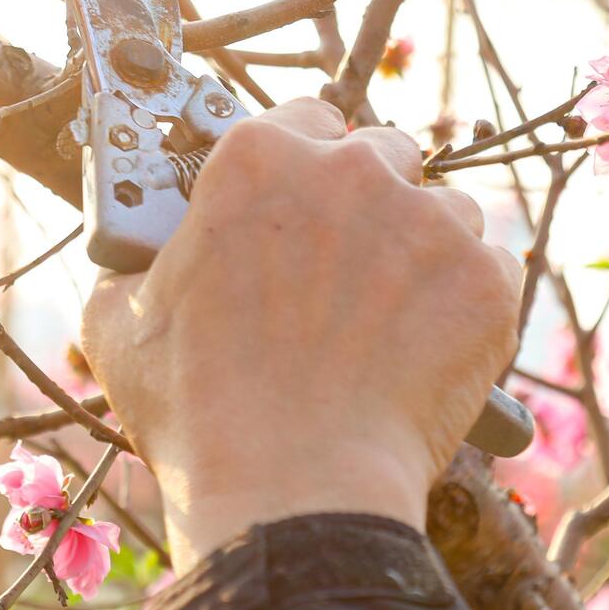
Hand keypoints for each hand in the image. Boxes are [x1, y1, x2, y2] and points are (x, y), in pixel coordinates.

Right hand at [79, 98, 522, 570]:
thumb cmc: (198, 411)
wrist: (293, 491)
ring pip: (444, 209)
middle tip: (344, 270)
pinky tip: (430, 349)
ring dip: (422, 248)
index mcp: (257, 158)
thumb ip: (133, 271)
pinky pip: (491, 268)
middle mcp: (349, 169)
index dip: (304, 163)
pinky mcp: (485, 281)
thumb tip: (137, 269)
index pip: (304, 119)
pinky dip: (467, 303)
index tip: (301, 205)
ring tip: (389, 320)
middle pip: (381, 154)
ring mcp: (428, 221)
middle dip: (368, 201)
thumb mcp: (117, 326)